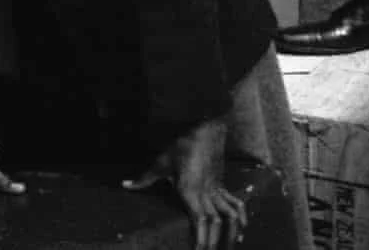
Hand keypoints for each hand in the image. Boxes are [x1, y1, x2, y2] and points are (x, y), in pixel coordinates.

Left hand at [124, 117, 244, 249]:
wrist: (206, 130)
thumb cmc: (181, 146)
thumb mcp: (160, 163)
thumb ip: (145, 178)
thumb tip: (126, 185)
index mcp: (190, 191)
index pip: (198, 221)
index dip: (201, 238)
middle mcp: (206, 194)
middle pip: (214, 224)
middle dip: (214, 241)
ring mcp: (216, 190)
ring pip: (228, 216)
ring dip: (231, 232)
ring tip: (230, 246)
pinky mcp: (221, 184)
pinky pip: (234, 202)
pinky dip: (241, 215)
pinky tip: (242, 227)